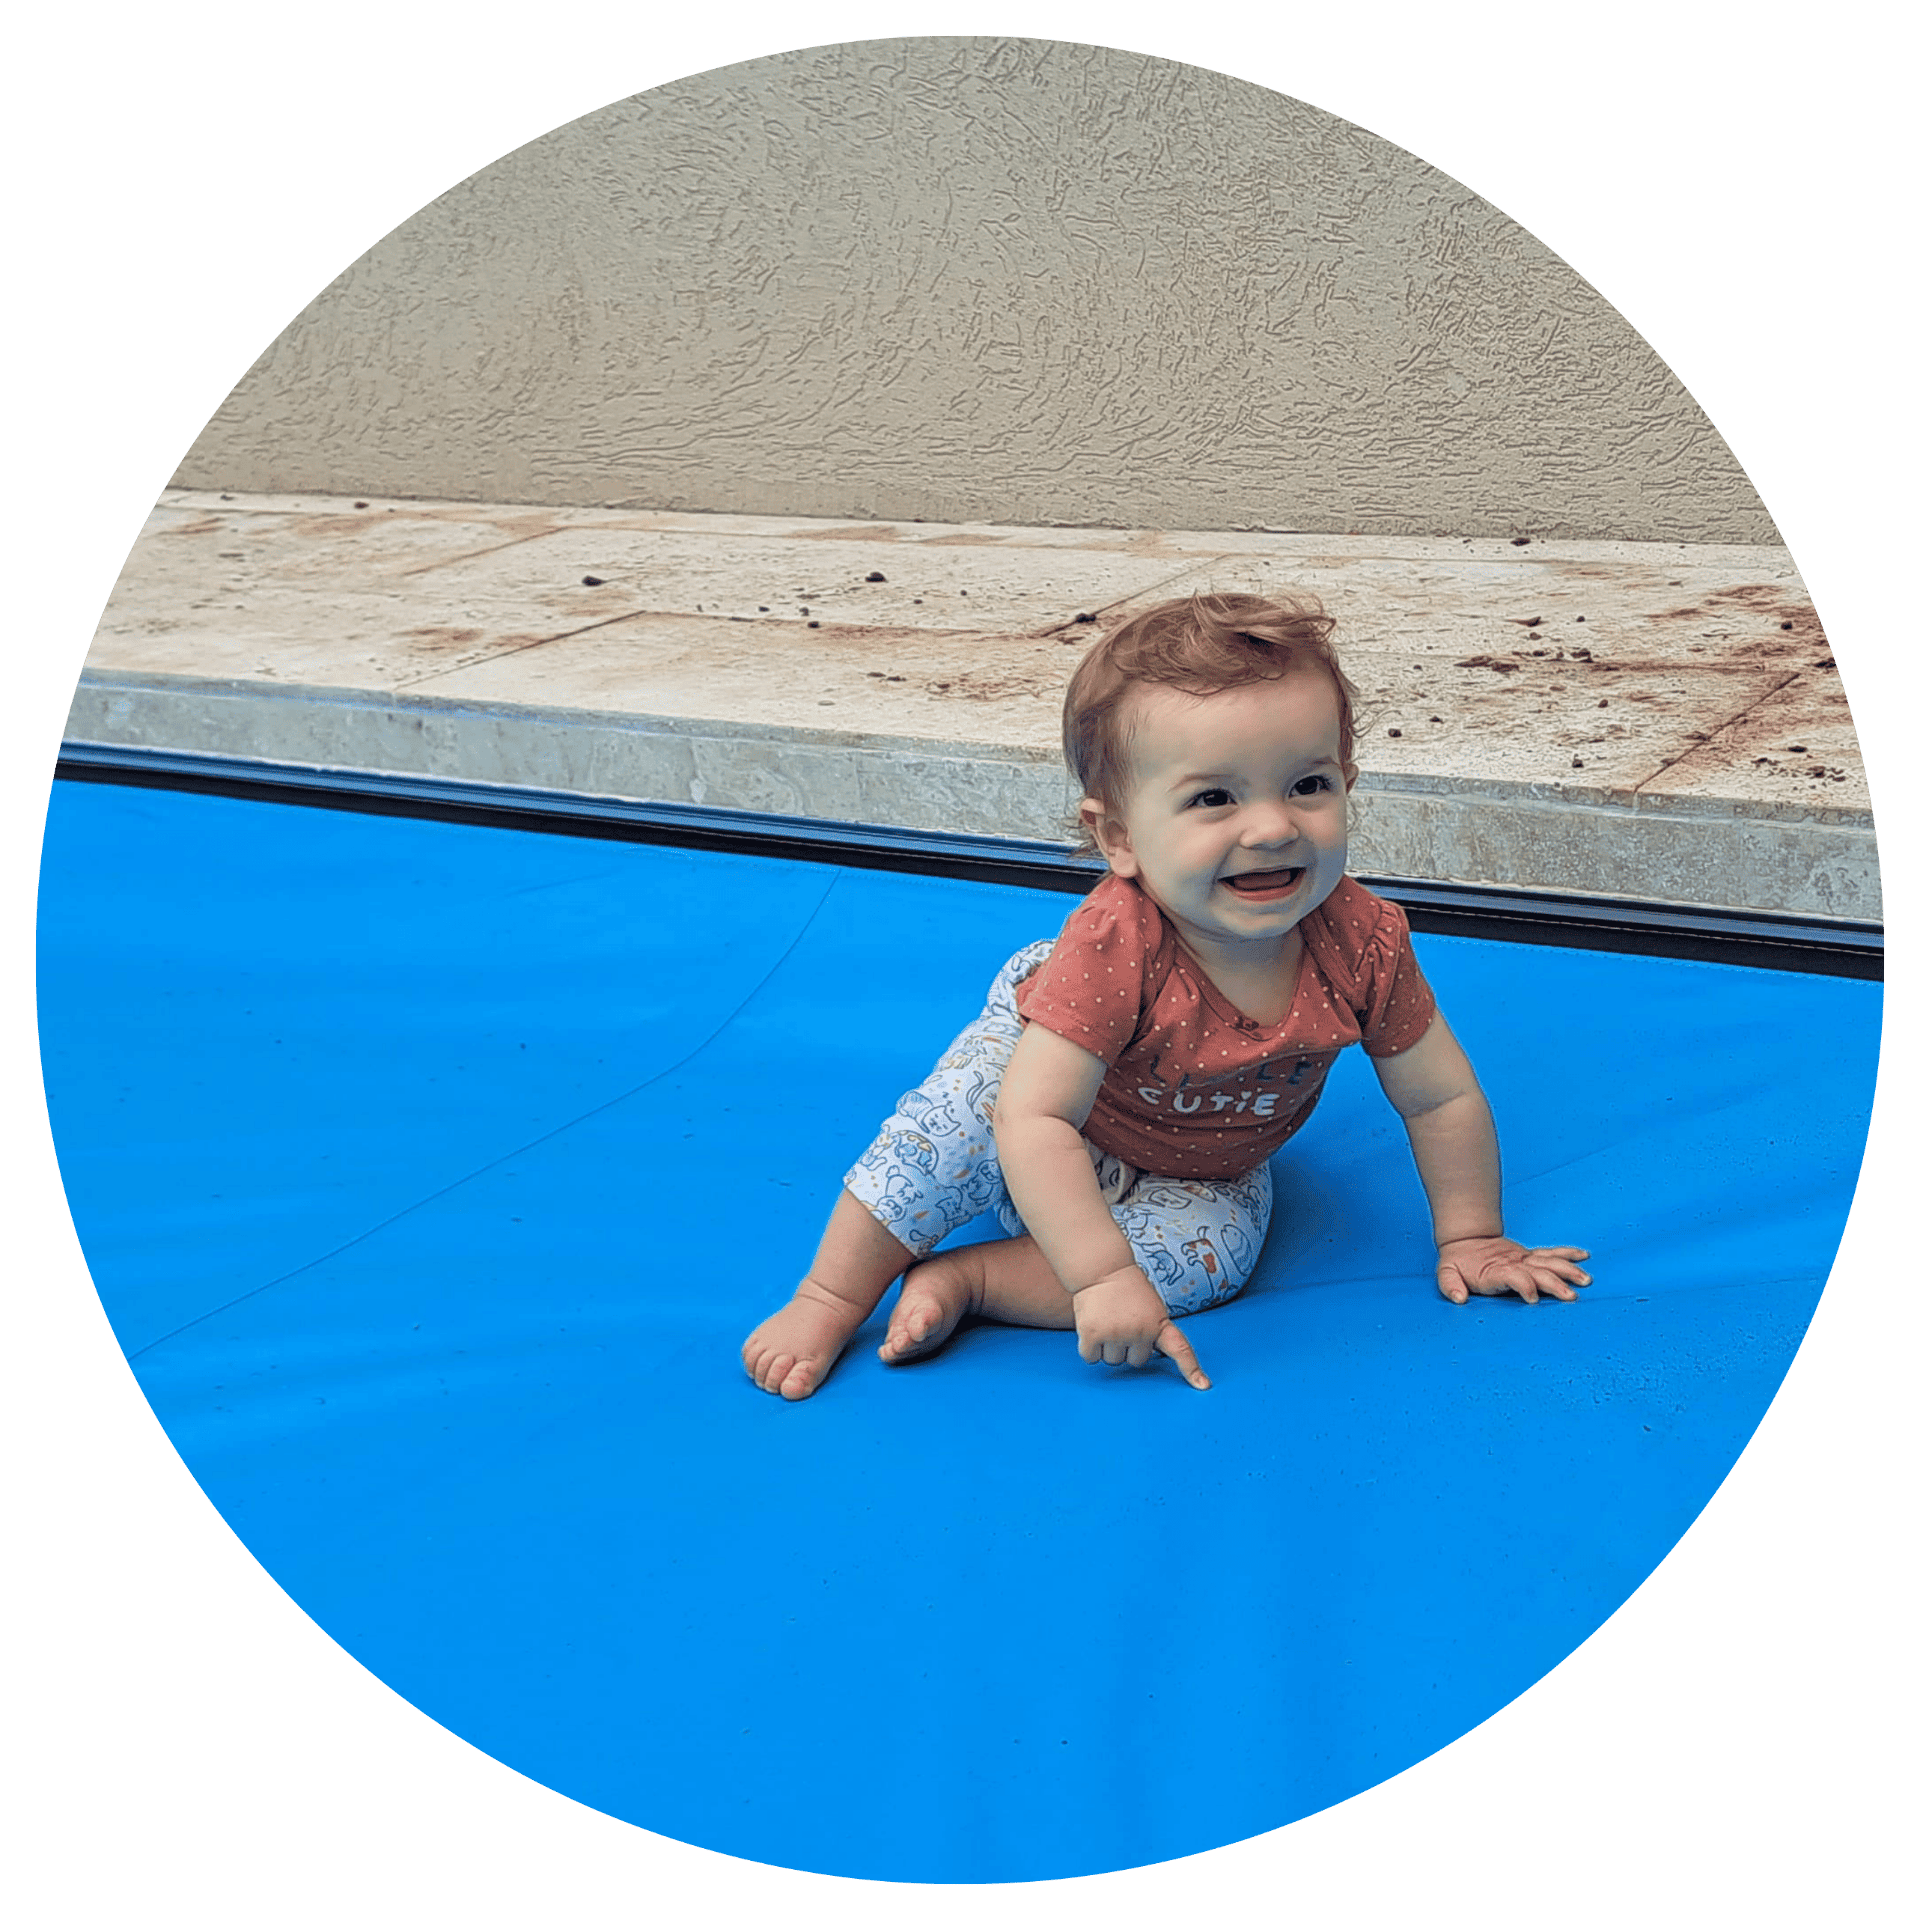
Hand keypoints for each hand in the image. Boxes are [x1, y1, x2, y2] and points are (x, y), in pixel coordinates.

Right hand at [1071, 1265, 1210, 1387]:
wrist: (1100, 1267)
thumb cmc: (1126, 1288)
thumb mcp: (1150, 1307)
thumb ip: (1152, 1330)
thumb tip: (1147, 1355)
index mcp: (1158, 1323)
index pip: (1180, 1349)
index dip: (1191, 1369)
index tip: (1203, 1385)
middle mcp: (1140, 1331)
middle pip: (1135, 1361)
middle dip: (1127, 1347)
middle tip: (1120, 1322)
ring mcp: (1116, 1334)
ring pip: (1112, 1361)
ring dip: (1107, 1347)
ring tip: (1106, 1320)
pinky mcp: (1093, 1334)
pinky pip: (1091, 1357)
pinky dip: (1089, 1348)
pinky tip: (1091, 1326)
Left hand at [1437, 1236, 1589, 1304]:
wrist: (1465, 1239)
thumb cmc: (1457, 1261)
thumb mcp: (1446, 1272)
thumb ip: (1450, 1285)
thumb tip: (1459, 1298)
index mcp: (1495, 1271)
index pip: (1514, 1277)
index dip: (1524, 1286)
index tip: (1533, 1299)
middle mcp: (1513, 1264)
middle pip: (1538, 1272)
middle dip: (1555, 1284)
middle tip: (1570, 1296)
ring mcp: (1524, 1259)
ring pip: (1549, 1263)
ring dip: (1568, 1270)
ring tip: (1585, 1280)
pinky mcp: (1529, 1256)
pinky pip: (1551, 1254)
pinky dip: (1567, 1254)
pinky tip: (1584, 1256)